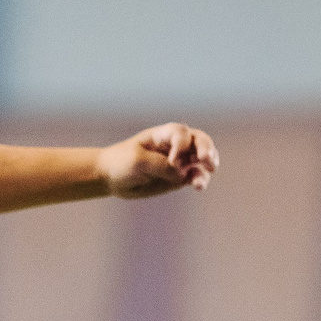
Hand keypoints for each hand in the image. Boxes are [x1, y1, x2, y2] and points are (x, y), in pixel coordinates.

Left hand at [98, 123, 217, 198]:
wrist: (110, 177)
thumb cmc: (121, 162)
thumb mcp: (137, 161)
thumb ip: (161, 166)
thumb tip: (181, 174)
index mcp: (163, 134)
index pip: (181, 133)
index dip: (182, 145)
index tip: (172, 161)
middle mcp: (175, 145)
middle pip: (199, 140)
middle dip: (206, 148)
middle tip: (207, 159)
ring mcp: (179, 161)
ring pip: (202, 158)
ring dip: (209, 162)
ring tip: (210, 170)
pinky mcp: (179, 177)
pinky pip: (196, 176)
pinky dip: (200, 179)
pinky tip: (199, 186)